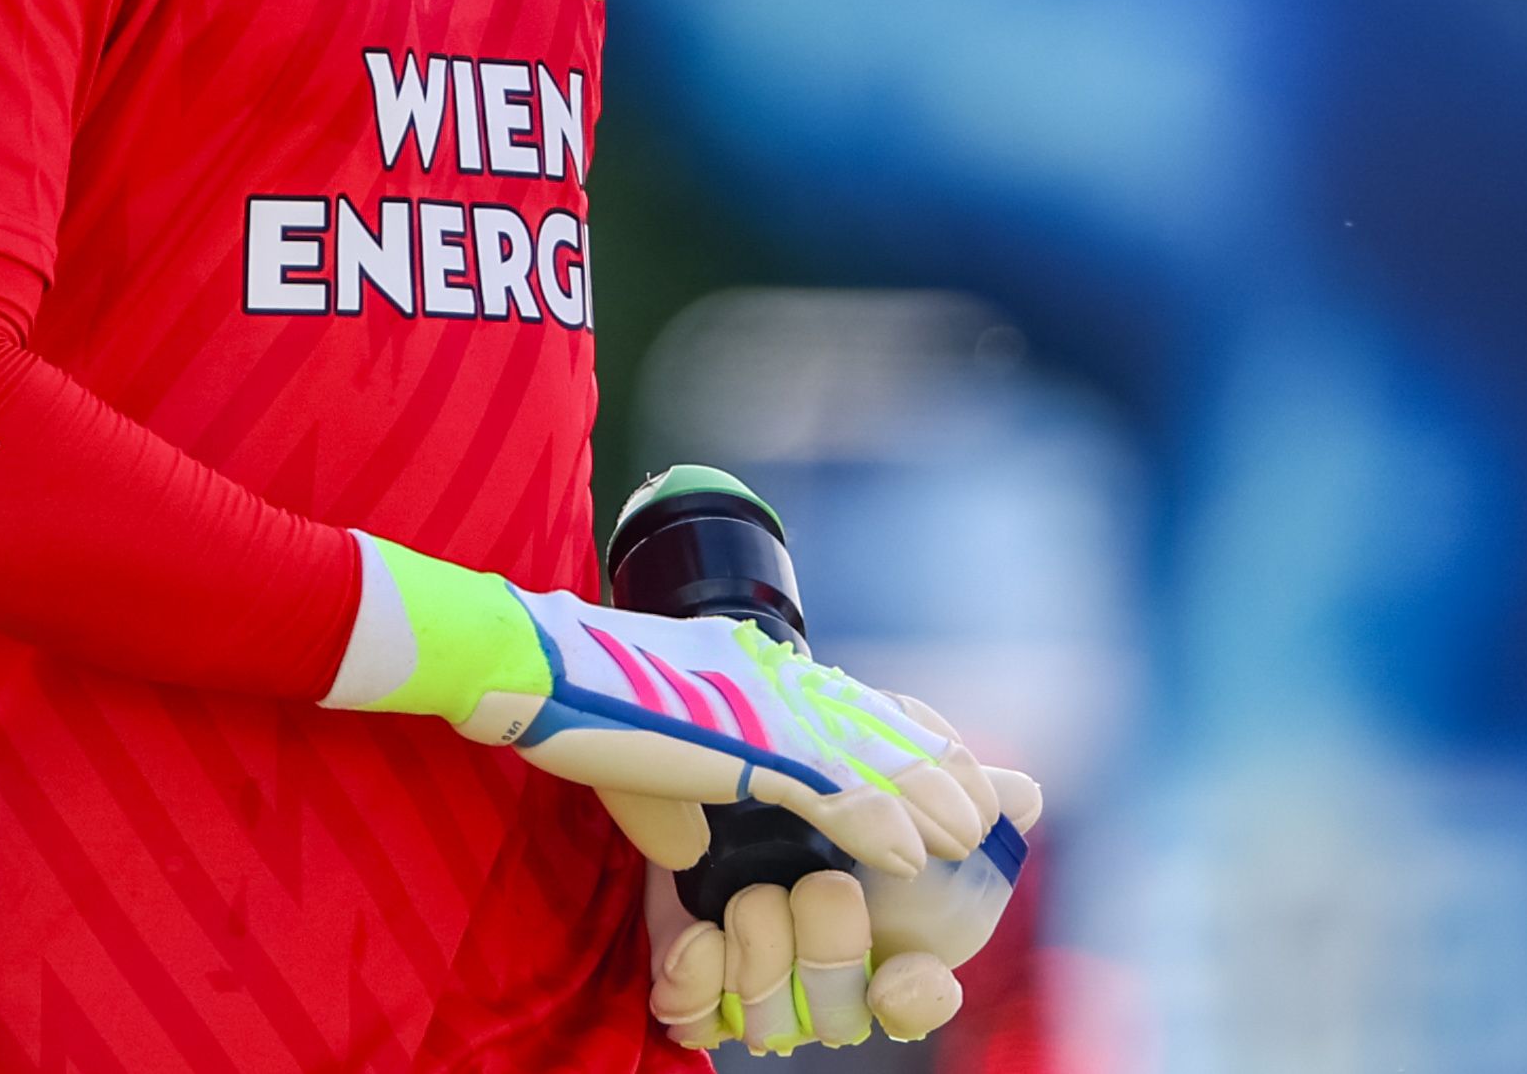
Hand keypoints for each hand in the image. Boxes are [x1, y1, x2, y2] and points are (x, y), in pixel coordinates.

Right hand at [478, 594, 993, 878]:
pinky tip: (915, 859)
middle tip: (992, 805)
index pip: (849, 702)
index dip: (905, 735)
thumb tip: (695, 846)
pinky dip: (881, 827)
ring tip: (973, 839)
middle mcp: (770, 681)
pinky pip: (837, 794)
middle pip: (881, 724)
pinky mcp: (748, 746)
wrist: (534, 667)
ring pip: (876, 758)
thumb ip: (680, 800)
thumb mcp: (641, 759)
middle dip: (940, 768)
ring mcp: (764, 710)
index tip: (947, 764)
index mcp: (748, 674)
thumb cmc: (572, 704)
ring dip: (930, 802)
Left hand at [612, 700, 1041, 1053]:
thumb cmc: (810, 784)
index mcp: (887, 939)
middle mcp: (827, 977)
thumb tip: (1022, 795)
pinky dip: (697, 977)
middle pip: (842, 1012)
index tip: (904, 972)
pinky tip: (698, 938)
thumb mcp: (873, 766)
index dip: (917, 996)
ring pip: (772, 1017)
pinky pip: (697, 1015)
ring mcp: (761, 985)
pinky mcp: (696, 981)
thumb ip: (939, 784)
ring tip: (751, 893)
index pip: (920, 997)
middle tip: (824, 886)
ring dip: (762, 949)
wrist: (704, 774)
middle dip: (830, 952)